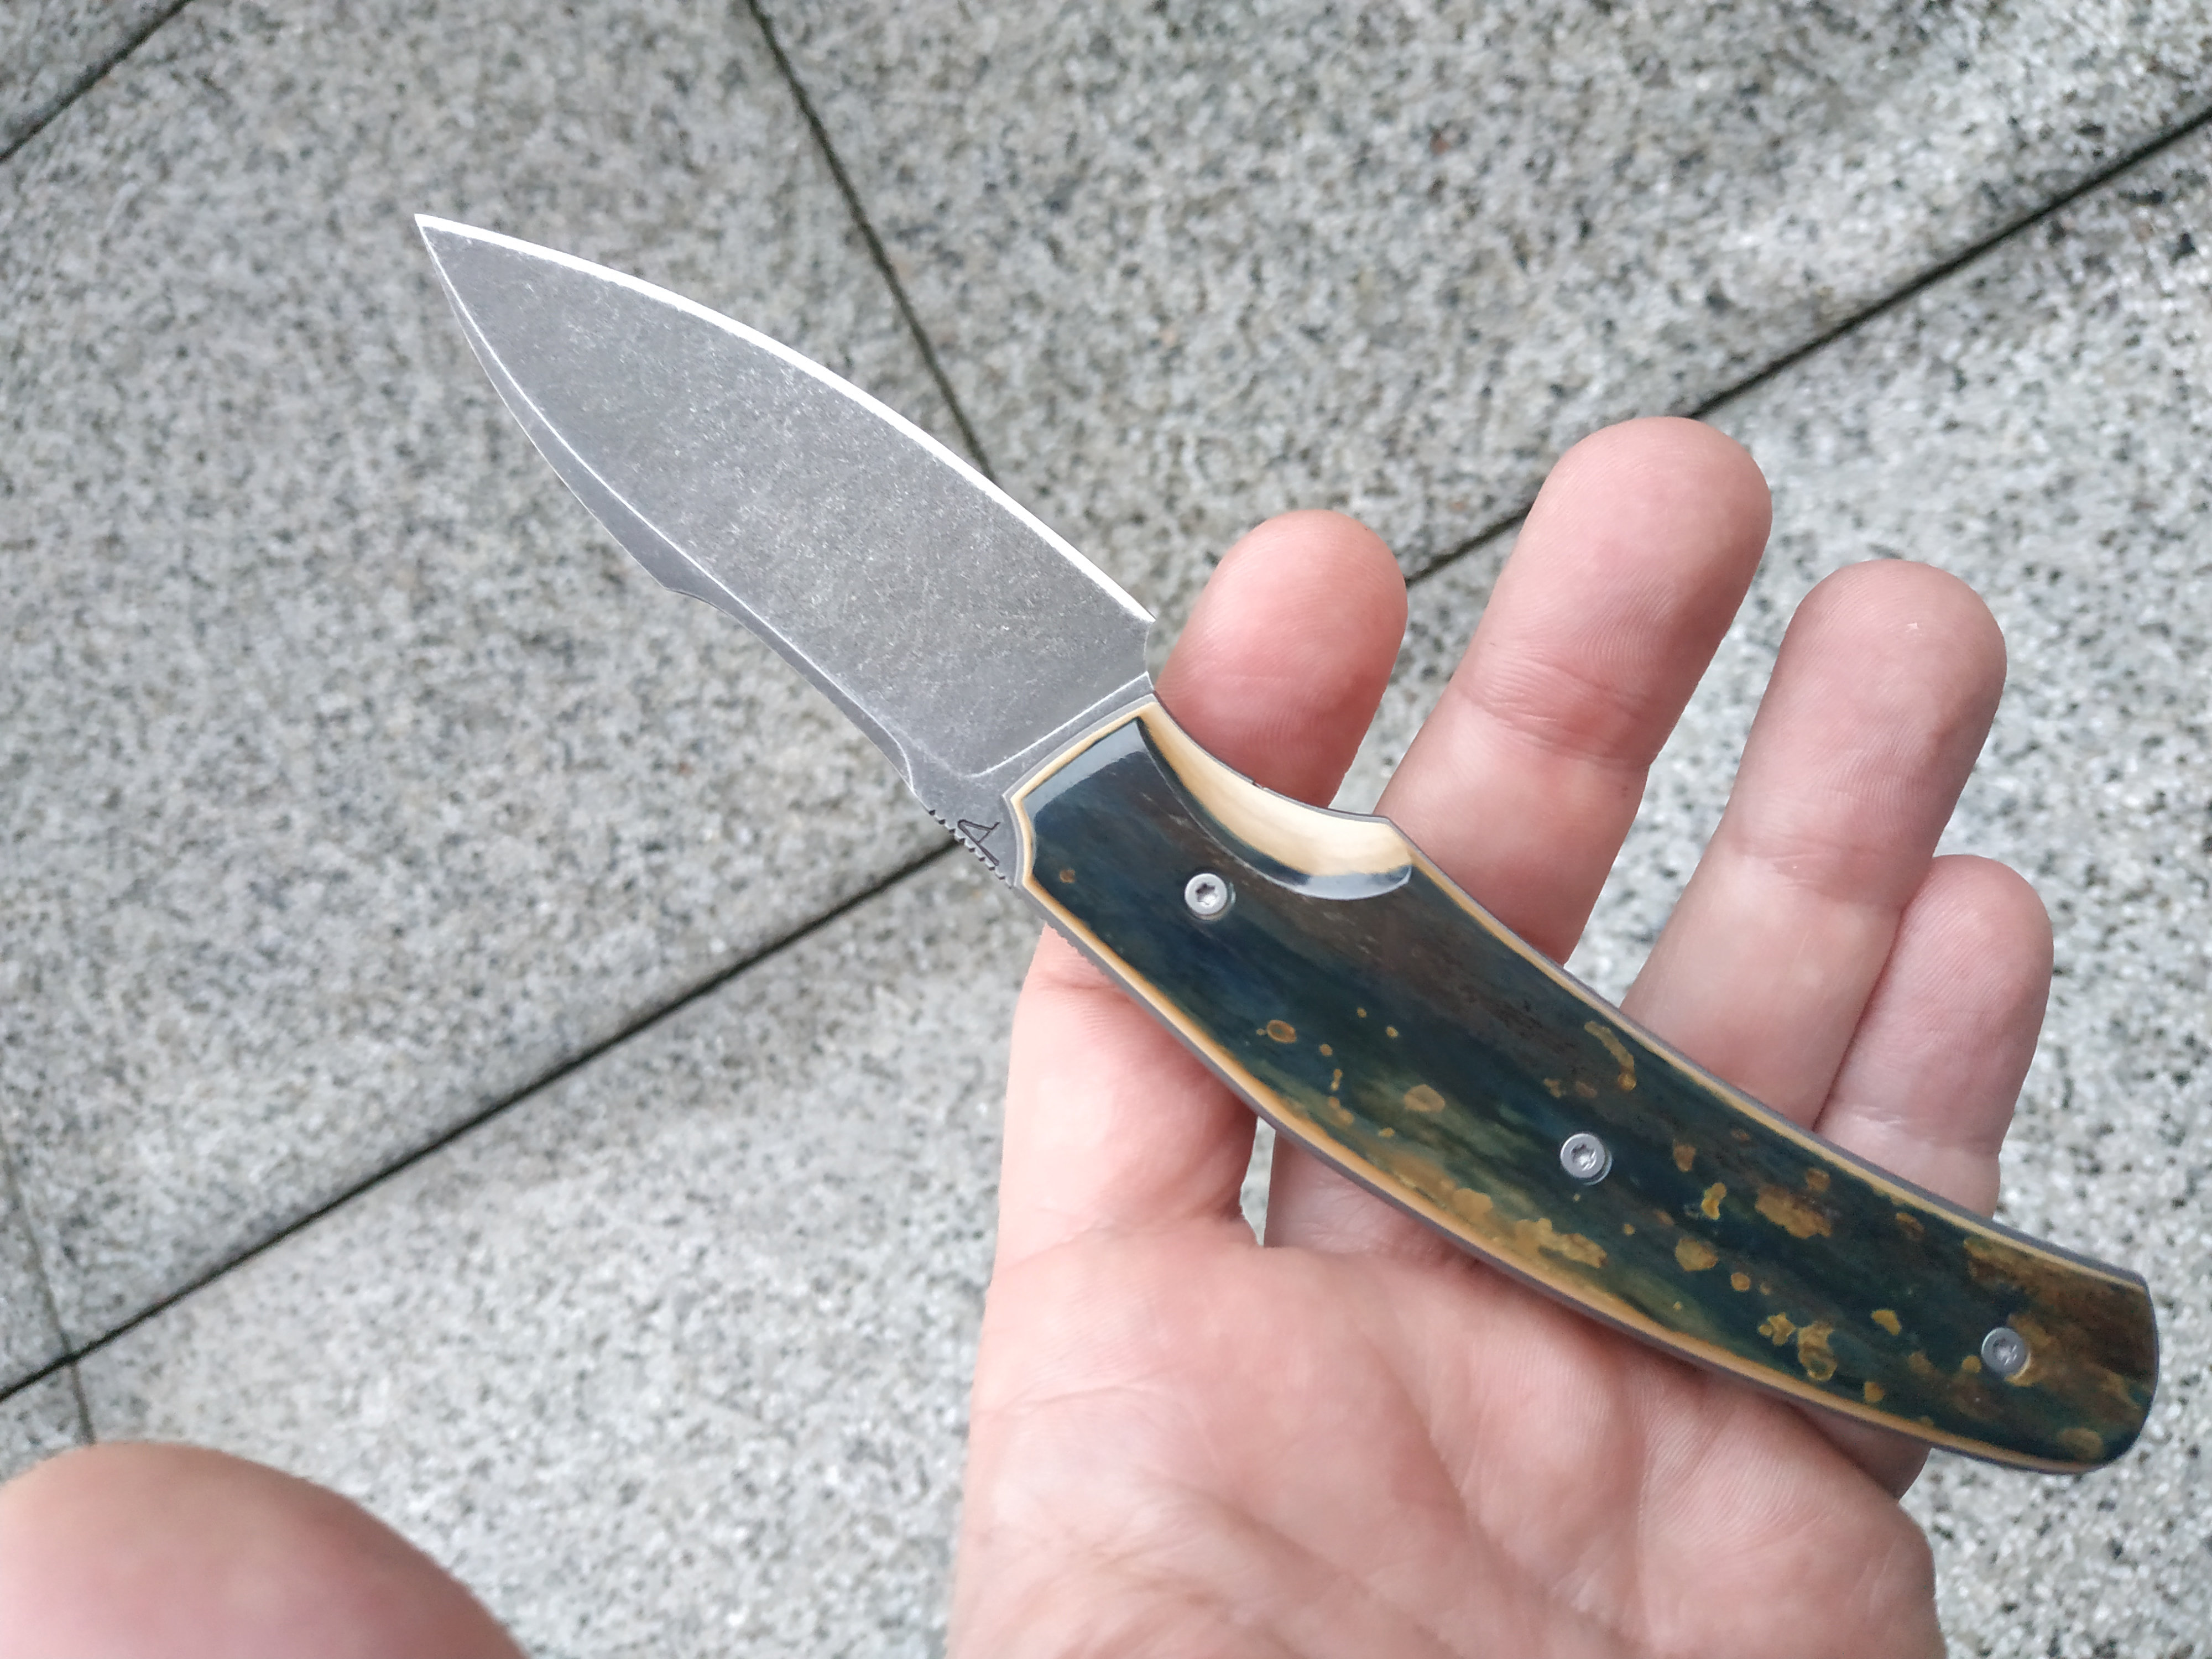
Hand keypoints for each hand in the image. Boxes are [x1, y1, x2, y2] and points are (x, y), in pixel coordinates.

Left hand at [950, 418, 2046, 1657]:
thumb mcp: (1049, 1590)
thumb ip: (933, 1411)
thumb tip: (646, 1316)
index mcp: (1159, 1351)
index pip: (1183, 982)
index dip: (1241, 760)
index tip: (1309, 580)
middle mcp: (1394, 1330)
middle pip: (1491, 961)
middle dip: (1581, 713)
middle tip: (1661, 510)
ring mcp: (1610, 1395)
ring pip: (1720, 1058)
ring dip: (1810, 834)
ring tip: (1876, 628)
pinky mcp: (1798, 1499)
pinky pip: (1873, 1252)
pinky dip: (1925, 1087)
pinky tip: (1962, 910)